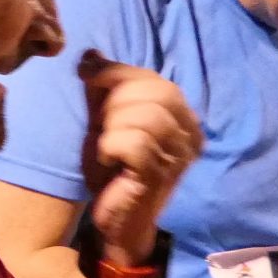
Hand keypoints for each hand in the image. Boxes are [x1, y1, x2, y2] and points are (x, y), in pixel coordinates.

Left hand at [76, 52, 199, 259]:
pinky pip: (134, 143)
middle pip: (155, 92)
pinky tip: (108, 160)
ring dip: (113, 126)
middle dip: (115, 101)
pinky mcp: (159, 176)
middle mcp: (190, 136)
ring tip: (106, 144)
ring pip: (146, 116)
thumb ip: (103, 88)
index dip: (116, 73)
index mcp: (183, 118)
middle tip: (100, 124)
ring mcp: (178, 157)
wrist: (114, 223)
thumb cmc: (111, 171)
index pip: (154, 79)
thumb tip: (90, 54)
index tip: (87, 78)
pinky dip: (111, 146)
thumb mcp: (106, 121)